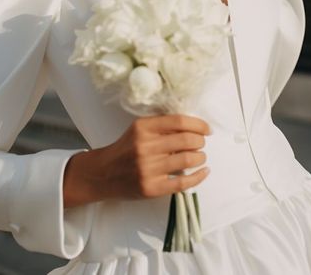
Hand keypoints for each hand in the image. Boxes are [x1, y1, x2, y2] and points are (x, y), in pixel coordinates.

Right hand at [63, 113, 211, 206]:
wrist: (103, 173)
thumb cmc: (125, 148)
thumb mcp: (139, 129)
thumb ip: (161, 126)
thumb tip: (194, 127)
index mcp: (143, 127)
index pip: (179, 121)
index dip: (198, 124)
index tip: (207, 129)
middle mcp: (146, 146)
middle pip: (187, 140)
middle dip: (200, 141)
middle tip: (202, 143)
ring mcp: (148, 169)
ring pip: (188, 159)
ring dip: (200, 157)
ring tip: (200, 157)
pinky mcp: (151, 188)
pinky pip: (183, 182)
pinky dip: (198, 177)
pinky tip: (203, 172)